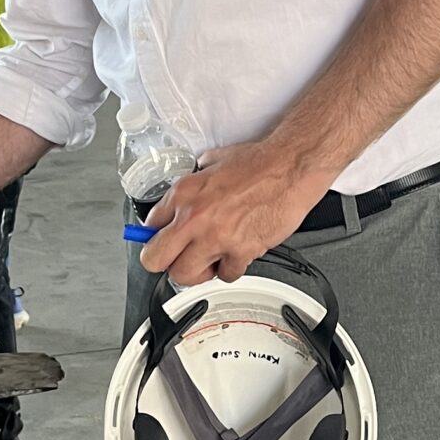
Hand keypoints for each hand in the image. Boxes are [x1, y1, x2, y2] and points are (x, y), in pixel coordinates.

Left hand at [138, 140, 334, 285]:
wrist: (290, 168)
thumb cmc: (259, 163)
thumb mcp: (213, 163)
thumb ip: (194, 185)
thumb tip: (183, 201)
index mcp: (183, 193)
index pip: (149, 228)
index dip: (158, 237)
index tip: (165, 241)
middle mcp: (193, 217)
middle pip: (155, 260)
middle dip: (166, 262)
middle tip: (179, 258)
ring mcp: (215, 237)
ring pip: (186, 276)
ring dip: (199, 270)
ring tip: (211, 258)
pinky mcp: (240, 251)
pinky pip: (225, 274)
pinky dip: (231, 268)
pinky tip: (237, 252)